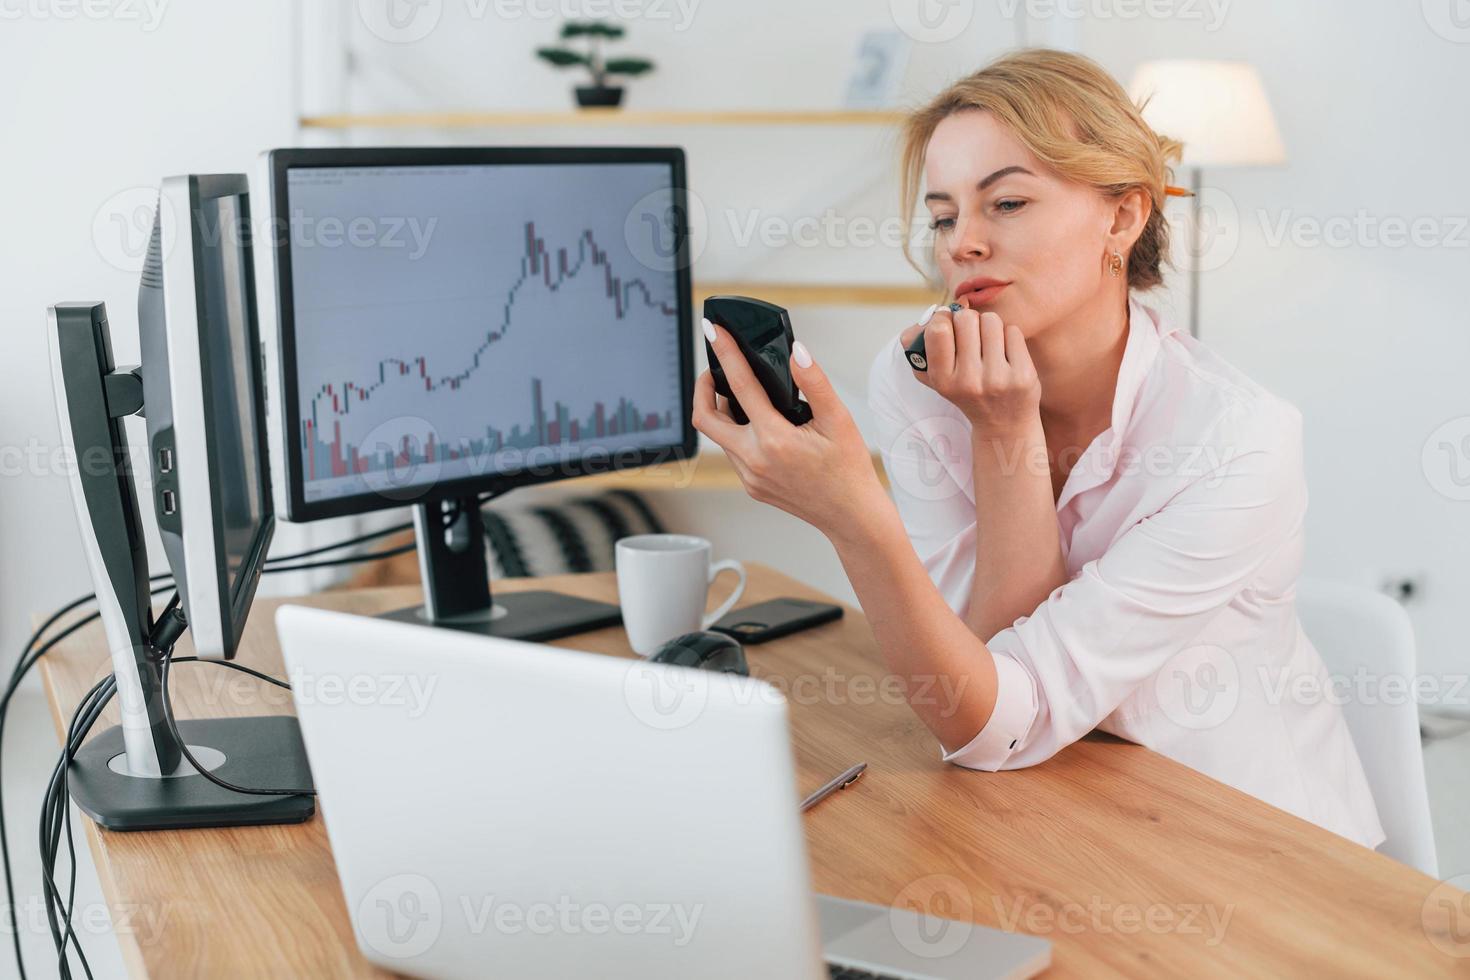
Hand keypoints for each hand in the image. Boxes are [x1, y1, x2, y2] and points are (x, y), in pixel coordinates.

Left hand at [692, 323, 886, 537]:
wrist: (851, 516)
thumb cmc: (848, 470)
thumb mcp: (838, 419)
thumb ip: (815, 382)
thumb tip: (797, 352)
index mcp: (774, 440)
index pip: (739, 386)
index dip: (725, 353)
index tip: (714, 332)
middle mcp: (754, 460)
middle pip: (704, 418)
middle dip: (703, 388)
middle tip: (715, 370)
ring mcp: (749, 477)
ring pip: (718, 437)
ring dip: (721, 412)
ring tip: (739, 394)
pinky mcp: (751, 486)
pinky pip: (732, 453)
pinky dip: (736, 432)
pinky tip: (756, 423)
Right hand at [900, 304, 1039, 433]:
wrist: (1003, 424)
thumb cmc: (967, 392)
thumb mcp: (937, 379)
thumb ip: (918, 350)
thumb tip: (921, 322)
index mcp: (943, 380)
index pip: (938, 331)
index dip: (943, 317)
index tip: (948, 321)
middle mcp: (969, 381)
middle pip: (966, 319)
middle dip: (968, 319)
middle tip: (971, 331)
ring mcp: (998, 379)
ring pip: (991, 321)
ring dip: (989, 325)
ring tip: (989, 342)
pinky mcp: (1023, 375)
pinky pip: (1013, 331)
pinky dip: (1008, 335)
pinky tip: (1006, 352)